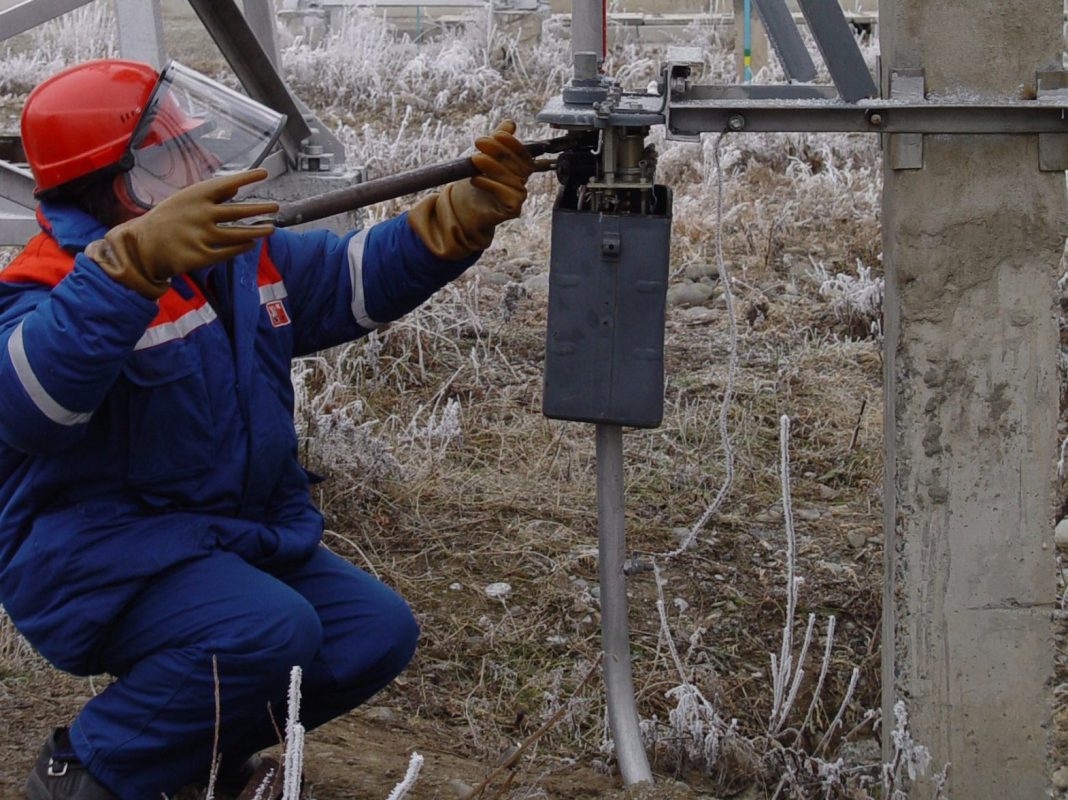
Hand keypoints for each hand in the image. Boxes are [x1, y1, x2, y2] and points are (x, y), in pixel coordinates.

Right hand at [86, 169, 278, 297]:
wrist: (142, 246)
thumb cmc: (166, 220)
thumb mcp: (183, 200)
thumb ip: (209, 196)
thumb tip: (235, 188)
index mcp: (194, 195)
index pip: (226, 183)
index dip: (247, 178)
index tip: (264, 173)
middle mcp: (200, 214)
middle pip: (239, 211)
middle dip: (260, 208)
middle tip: (275, 206)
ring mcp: (202, 235)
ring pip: (239, 233)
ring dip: (258, 231)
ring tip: (271, 228)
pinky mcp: (202, 255)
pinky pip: (229, 251)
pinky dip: (242, 247)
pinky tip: (251, 244)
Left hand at [407, 120, 535, 259]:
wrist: (462, 208)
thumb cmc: (475, 183)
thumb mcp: (484, 156)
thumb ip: (496, 141)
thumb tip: (510, 124)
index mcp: (518, 168)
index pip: (523, 153)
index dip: (513, 143)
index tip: (498, 134)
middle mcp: (521, 181)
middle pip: (517, 164)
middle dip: (499, 151)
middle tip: (480, 142)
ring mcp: (519, 196)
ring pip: (512, 179)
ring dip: (492, 166)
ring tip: (475, 159)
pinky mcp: (513, 209)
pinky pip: (506, 195)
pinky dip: (490, 185)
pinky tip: (475, 179)